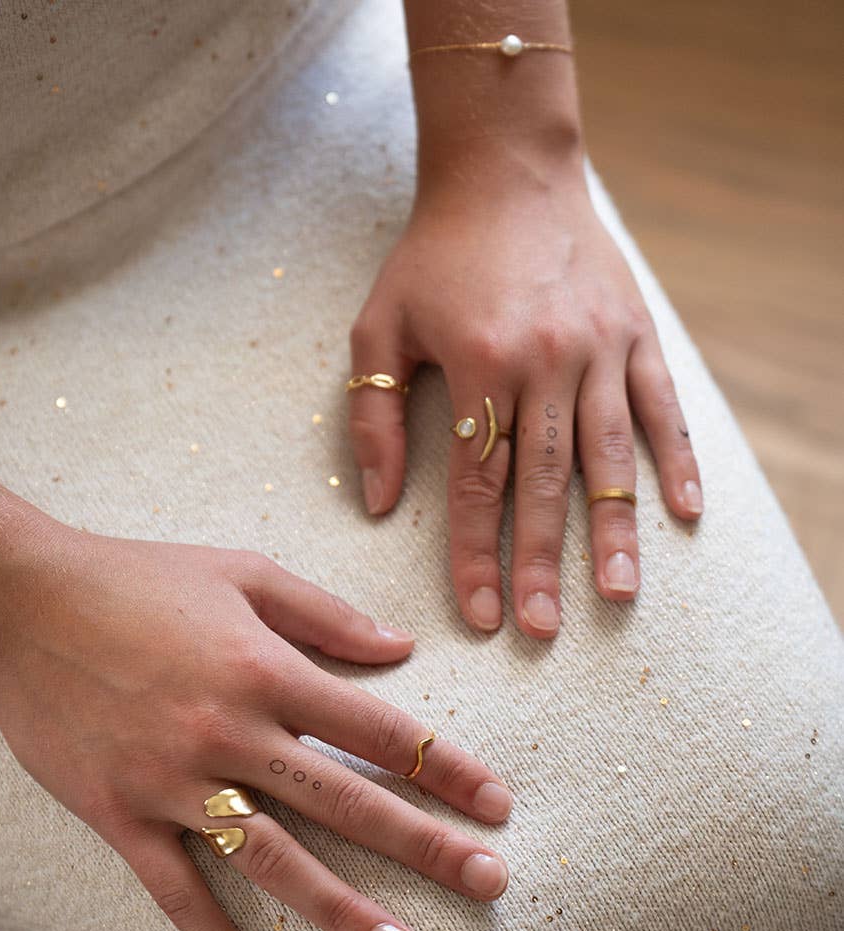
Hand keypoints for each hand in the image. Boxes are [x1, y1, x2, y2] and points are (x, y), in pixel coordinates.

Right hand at [0, 525, 513, 930]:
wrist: (19, 603)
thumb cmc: (137, 578)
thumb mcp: (240, 572)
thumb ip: (324, 613)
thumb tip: (399, 647)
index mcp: (264, 668)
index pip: (375, 727)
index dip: (442, 765)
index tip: (495, 801)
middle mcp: (228, 730)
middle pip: (344, 800)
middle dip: (425, 844)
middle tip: (491, 883)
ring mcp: (172, 780)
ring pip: (272, 858)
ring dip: (340, 909)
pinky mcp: (119, 814)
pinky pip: (176, 891)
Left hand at [348, 168, 702, 637]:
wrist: (505, 174)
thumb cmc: (432, 255)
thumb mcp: (378, 327)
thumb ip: (373, 417)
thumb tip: (376, 504)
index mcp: (480, 364)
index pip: (475, 483)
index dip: (475, 555)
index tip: (480, 614)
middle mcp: (546, 361)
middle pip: (544, 483)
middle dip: (541, 563)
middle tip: (542, 630)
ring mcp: (599, 346)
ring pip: (610, 455)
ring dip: (615, 530)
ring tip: (618, 594)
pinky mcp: (635, 331)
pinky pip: (661, 405)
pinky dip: (675, 458)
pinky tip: (683, 512)